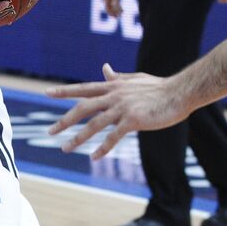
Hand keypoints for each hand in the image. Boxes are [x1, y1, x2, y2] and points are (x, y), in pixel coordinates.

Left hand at [46, 63, 184, 157]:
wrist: (180, 92)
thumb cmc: (159, 87)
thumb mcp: (134, 78)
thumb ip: (117, 77)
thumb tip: (104, 68)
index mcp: (112, 86)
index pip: (83, 88)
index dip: (65, 91)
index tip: (47, 93)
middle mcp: (114, 95)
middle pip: (82, 108)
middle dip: (64, 120)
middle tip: (50, 131)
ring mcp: (122, 108)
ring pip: (94, 124)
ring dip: (78, 138)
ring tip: (65, 148)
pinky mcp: (133, 120)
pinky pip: (114, 136)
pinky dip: (103, 148)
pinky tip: (94, 157)